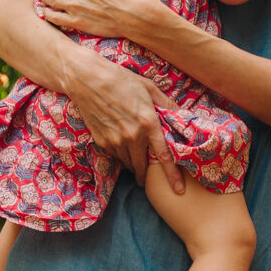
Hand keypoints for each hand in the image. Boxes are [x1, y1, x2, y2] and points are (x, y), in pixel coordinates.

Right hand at [69, 52, 184, 193]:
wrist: (88, 80)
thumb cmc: (121, 80)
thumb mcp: (149, 88)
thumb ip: (167, 105)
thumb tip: (182, 115)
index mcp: (149, 123)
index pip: (164, 156)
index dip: (172, 175)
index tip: (178, 190)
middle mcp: (133, 136)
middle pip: (143, 166)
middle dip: (145, 175)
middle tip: (147, 178)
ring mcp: (115, 141)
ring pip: (128, 162)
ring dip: (133, 163)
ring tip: (133, 157)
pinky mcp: (102, 141)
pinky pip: (115, 155)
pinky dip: (120, 154)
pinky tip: (120, 144)